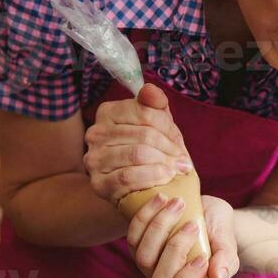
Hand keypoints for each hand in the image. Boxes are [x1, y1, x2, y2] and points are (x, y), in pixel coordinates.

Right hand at [83, 83, 192, 204]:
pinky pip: (128, 177)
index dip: (168, 129)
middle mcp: (95, 133)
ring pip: (137, 155)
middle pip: (144, 135)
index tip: (179, 142)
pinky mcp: (98, 183)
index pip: (145, 112)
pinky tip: (163, 180)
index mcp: (108, 112)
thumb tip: (150, 90)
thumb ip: (155, 103)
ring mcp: (94, 159)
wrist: (138, 187)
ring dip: (163, 164)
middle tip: (183, 162)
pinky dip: (152, 178)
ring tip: (176, 170)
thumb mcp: (157, 124)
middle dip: (169, 149)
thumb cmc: (150, 150)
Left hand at [126, 194, 239, 277]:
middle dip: (175, 251)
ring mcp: (150, 266)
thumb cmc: (221, 233)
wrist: (208, 212)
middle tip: (194, 225)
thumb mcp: (228, 245)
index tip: (203, 258)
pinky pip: (134, 235)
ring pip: (144, 258)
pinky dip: (147, 216)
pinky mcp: (138, 245)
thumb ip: (226, 262)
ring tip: (179, 205)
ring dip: (160, 229)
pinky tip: (162, 199)